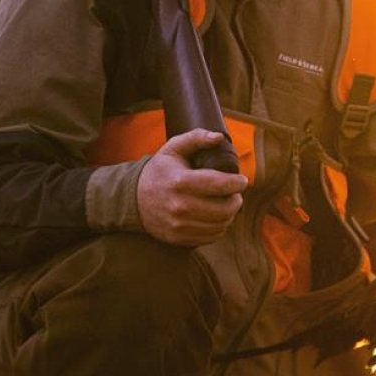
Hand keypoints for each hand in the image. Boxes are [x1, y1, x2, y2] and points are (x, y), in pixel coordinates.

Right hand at [138, 129, 246, 246]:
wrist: (133, 199)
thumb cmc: (159, 171)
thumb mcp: (173, 149)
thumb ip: (196, 138)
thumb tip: (218, 138)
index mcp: (181, 182)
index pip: (220, 185)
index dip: (237, 183)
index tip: (242, 180)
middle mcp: (180, 206)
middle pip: (224, 208)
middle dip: (236, 200)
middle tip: (235, 194)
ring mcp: (179, 225)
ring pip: (220, 224)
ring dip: (230, 214)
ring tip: (226, 204)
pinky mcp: (179, 238)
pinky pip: (211, 237)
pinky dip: (219, 227)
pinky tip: (216, 217)